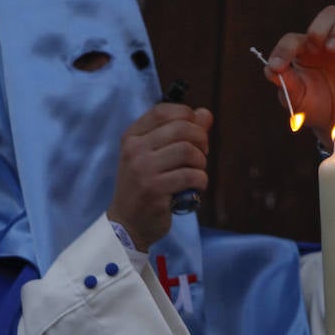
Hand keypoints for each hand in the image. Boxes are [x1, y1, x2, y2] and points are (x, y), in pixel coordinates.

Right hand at [107, 103, 212, 251]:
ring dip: (201, 162)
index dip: (187, 116)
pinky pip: (191, 176)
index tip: (194, 132)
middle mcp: (134, 150)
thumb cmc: (146, 186)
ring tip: (196, 172)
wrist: (128, 223)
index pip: (162, 111)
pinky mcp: (154, 190)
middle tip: (201, 155)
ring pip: (188, 151)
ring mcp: (143, 170)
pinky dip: (201, 180)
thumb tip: (206, 113)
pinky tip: (195, 187)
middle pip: (181, 128)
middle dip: (201, 140)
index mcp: (132, 137)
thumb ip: (182, 133)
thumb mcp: (156, 155)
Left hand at [264, 5, 334, 153]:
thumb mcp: (295, 99)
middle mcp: (329, 45)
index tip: (279, 66)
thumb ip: (285, 82)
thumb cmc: (313, 108)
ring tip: (332, 48)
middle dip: (321, 26)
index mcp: (306, 50)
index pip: (294, 38)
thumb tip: (271, 67)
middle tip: (315, 47)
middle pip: (331, 13)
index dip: (284, 49)